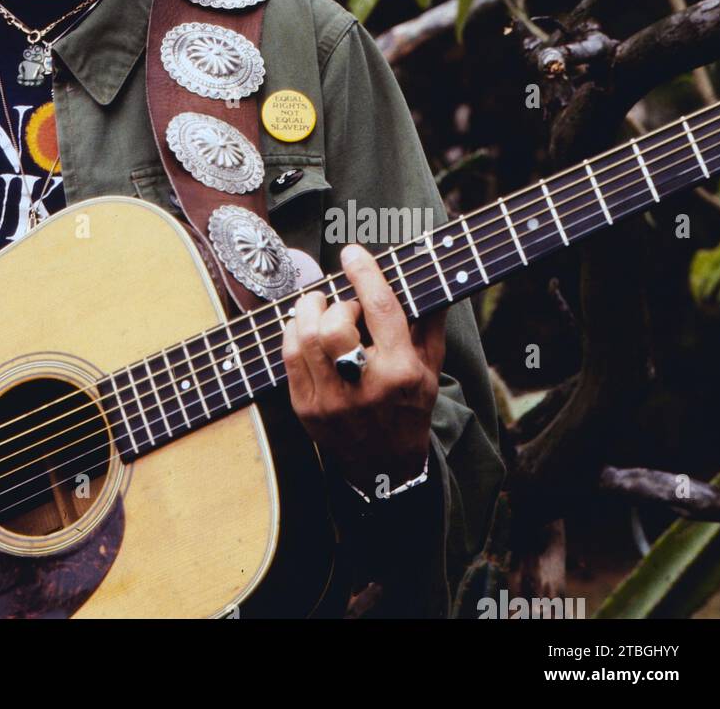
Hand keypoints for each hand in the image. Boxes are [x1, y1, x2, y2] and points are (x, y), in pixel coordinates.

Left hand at [282, 242, 446, 493]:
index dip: (365, 274)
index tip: (352, 253)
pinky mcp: (305, 408)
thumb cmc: (410, 407)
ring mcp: (331, 400)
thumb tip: (425, 273)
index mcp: (402, 372)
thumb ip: (428, 320)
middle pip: (334, 325)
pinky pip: (289, 355)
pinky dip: (293, 333)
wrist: (387, 467)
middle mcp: (365, 386)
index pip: (381, 309)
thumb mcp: (431, 368)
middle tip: (343, 305)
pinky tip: (306, 331)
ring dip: (309, 312)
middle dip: (334, 303)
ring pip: (305, 337)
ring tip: (320, 310)